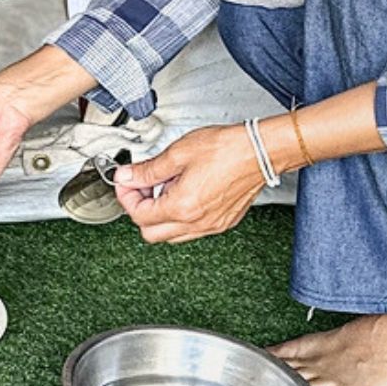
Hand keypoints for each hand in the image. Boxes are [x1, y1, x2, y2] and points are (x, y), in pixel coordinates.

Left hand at [113, 124, 266, 243]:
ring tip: (163, 189)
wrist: (260, 151)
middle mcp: (197, 223)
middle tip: (140, 188)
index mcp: (182, 207)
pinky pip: (191, 231)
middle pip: (151, 233)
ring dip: (159, 216)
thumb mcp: (178, 153)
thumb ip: (148, 170)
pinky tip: (183, 194)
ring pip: (171, 235)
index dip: (126, 197)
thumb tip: (126, 176)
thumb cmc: (227, 149)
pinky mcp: (223, 223)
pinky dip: (180, 218)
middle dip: (140, 210)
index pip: (139, 215)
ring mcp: (211, 226)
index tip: (126, 182)